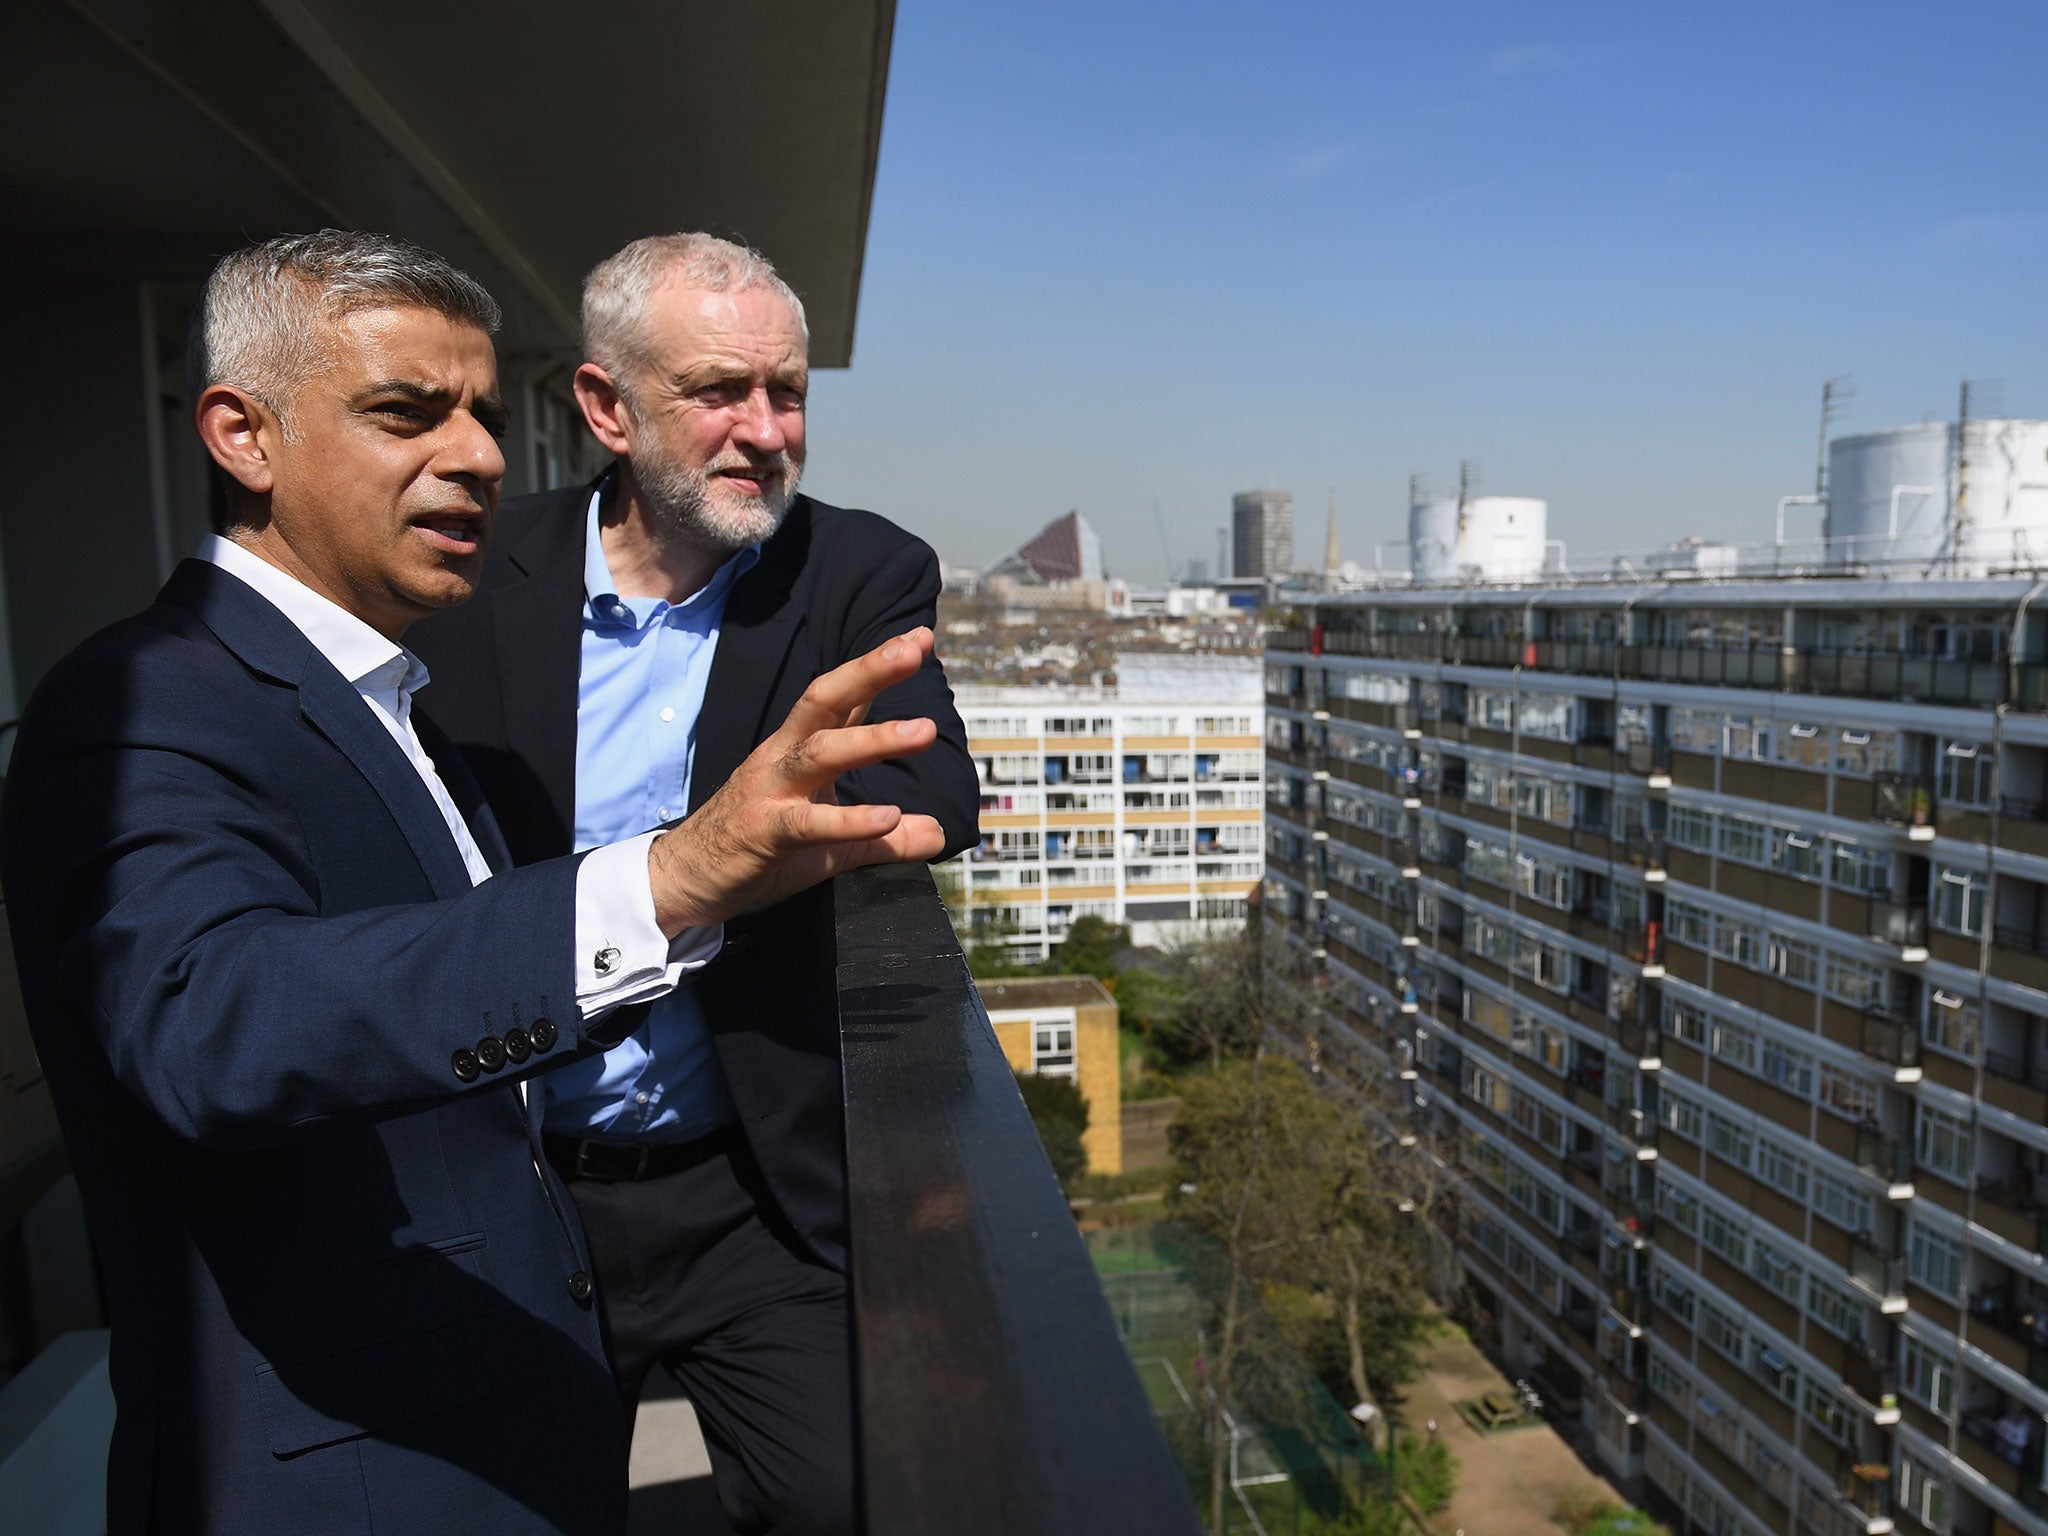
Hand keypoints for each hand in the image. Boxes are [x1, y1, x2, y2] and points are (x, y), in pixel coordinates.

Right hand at [647, 629, 946, 934]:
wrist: (689, 876)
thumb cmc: (758, 845)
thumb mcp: (829, 840)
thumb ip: (882, 834)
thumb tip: (937, 834)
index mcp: (797, 747)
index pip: (842, 698)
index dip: (877, 666)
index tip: (919, 638)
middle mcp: (783, 756)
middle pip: (824, 701)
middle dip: (868, 672)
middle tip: (912, 651)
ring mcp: (771, 791)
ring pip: (821, 752)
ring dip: (874, 739)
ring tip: (925, 731)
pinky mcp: (764, 831)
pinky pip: (809, 822)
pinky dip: (850, 819)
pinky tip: (888, 816)